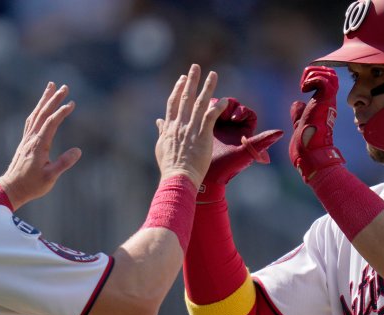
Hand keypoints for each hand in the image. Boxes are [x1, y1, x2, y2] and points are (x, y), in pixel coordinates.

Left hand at [0, 82, 82, 208]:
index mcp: (39, 145)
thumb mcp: (50, 177)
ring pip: (36, 114)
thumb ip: (63, 163)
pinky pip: (31, 120)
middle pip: (43, 113)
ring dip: (44, 100)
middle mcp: (31, 138)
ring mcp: (27, 139)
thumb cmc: (32, 185)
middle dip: (54, 99)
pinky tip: (41, 107)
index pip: (51, 123)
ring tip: (51, 87)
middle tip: (65, 86)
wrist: (12, 189)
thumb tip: (78, 151)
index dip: (61, 112)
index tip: (72, 103)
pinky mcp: (25, 142)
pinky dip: (37, 110)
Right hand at [154, 64, 227, 186]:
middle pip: (186, 97)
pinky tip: (225, 99)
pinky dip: (217, 107)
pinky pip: (211, 116)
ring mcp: (191, 128)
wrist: (178, 177)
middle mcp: (179, 124)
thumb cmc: (170, 166)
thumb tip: (159, 121)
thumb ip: (162, 131)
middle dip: (191, 81)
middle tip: (196, 67)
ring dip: (207, 87)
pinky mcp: (202, 135)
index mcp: (169, 127)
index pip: (173, 103)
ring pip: (200, 103)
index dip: (178, 89)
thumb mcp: (161, 147)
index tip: (182, 78)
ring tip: (213, 75)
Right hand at [202, 97, 284, 194]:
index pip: (248, 114)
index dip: (242, 111)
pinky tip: (201, 114)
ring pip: (220, 108)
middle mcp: (232, 128)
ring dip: (216, 106)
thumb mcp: (245, 153)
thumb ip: (262, 142)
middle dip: (228, 106)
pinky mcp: (204, 127)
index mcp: (244, 133)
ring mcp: (218, 127)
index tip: (234, 117)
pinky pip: (207, 112)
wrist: (205, 175)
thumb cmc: (226, 167)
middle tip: (222, 114)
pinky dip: (206, 109)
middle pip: (234, 107)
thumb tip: (281, 132)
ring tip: (210, 112)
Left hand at [289, 66, 345, 181]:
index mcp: (325, 104)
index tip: (303, 86)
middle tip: (303, 84)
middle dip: (315, 72)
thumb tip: (297, 103)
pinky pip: (323, 81)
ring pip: (329, 74)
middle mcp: (329, 100)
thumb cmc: (306, 143)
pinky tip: (304, 89)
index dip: (316, 76)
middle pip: (330, 73)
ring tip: (304, 85)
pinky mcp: (324, 102)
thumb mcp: (301, 122)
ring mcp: (328, 101)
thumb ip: (300, 113)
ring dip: (313, 74)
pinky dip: (312, 80)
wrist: (310, 153)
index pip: (328, 80)